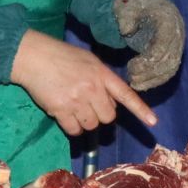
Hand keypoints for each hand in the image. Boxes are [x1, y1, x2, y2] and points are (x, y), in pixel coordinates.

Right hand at [10, 30, 157, 134]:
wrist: (33, 57)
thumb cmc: (61, 56)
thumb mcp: (88, 61)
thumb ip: (101, 79)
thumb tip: (110, 101)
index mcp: (102, 74)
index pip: (126, 95)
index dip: (141, 110)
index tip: (153, 122)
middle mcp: (92, 88)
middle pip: (108, 117)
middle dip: (100, 115)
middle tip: (88, 104)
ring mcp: (77, 101)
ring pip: (92, 126)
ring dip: (85, 122)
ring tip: (74, 107)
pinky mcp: (61, 110)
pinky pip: (75, 130)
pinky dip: (72, 127)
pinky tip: (65, 114)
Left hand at [113, 0, 184, 91]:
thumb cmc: (134, 2)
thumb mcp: (127, 6)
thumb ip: (127, 17)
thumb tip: (126, 30)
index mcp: (169, 18)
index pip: (164, 43)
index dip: (150, 58)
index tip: (132, 66)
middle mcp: (177, 31)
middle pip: (170, 58)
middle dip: (151, 72)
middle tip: (132, 78)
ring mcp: (177, 42)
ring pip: (171, 67)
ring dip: (153, 79)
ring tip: (135, 84)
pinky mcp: (172, 51)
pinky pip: (168, 69)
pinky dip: (155, 79)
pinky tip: (141, 83)